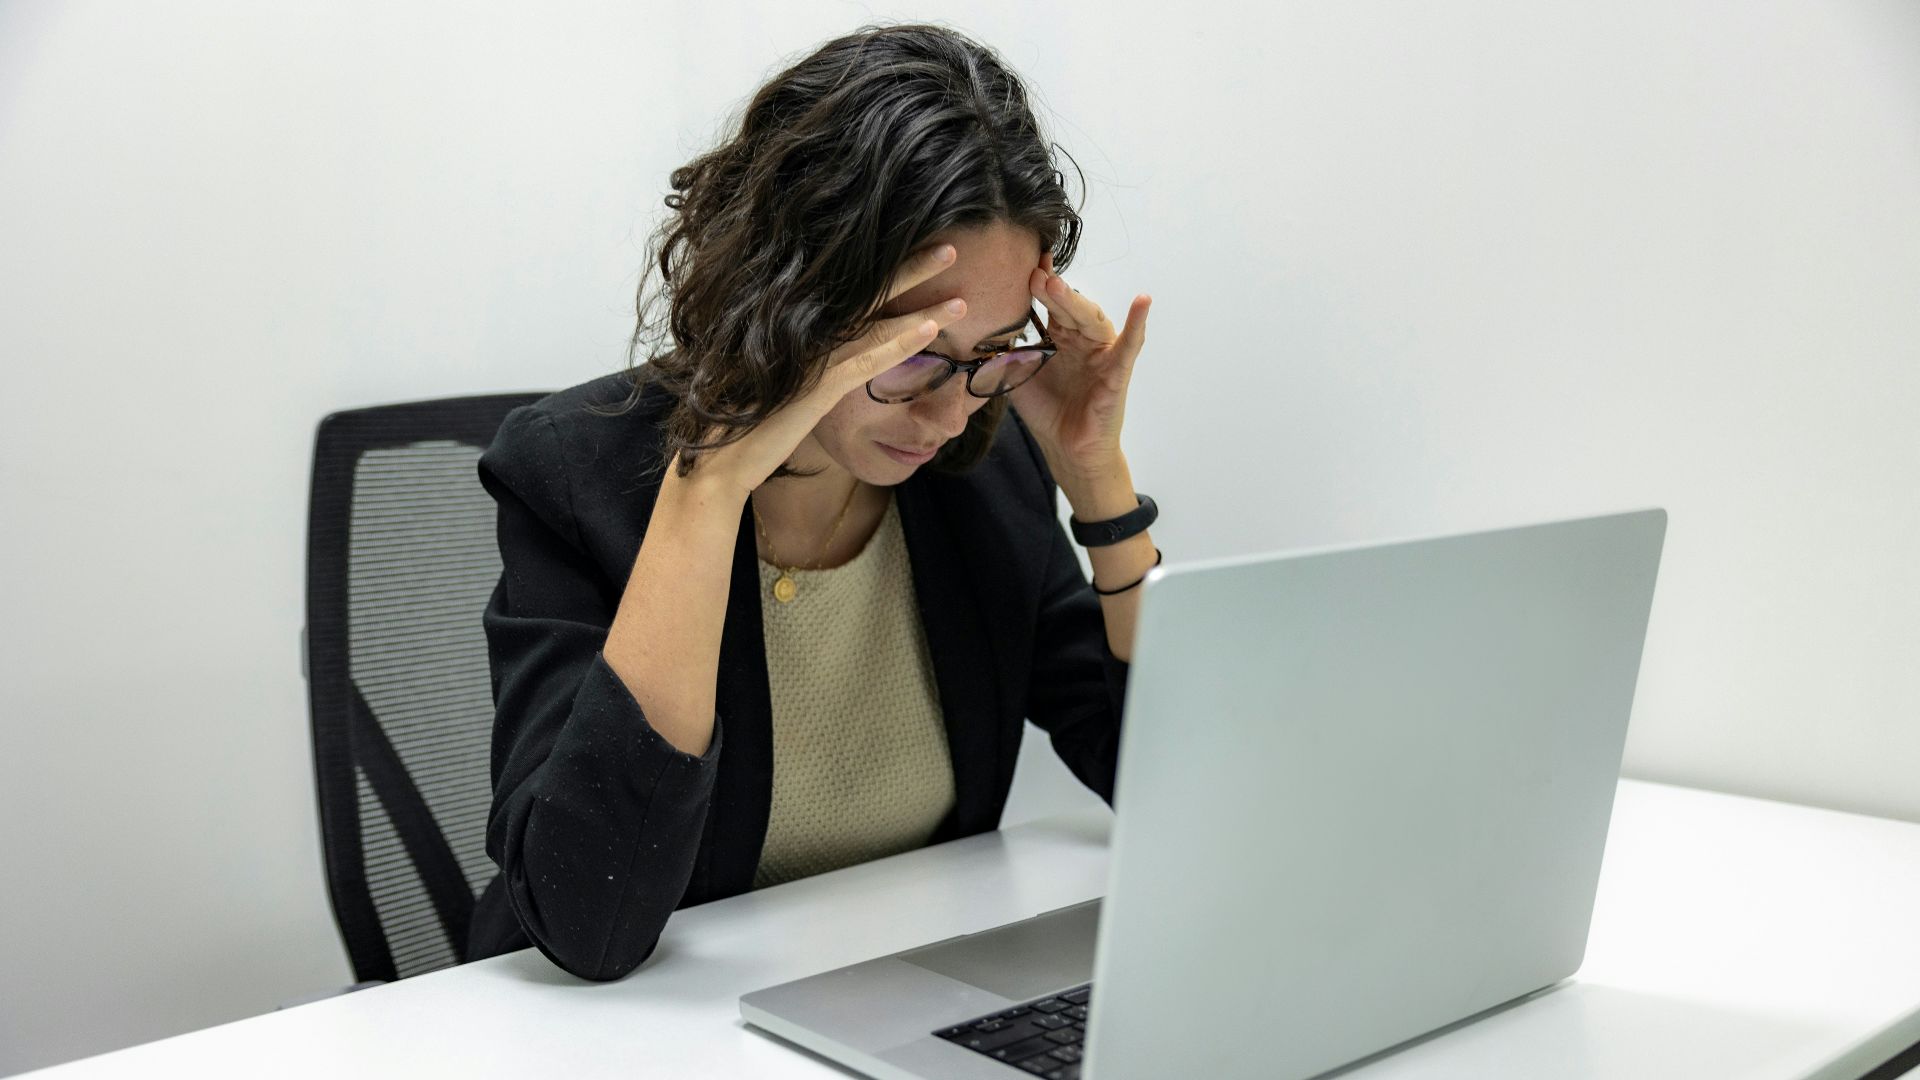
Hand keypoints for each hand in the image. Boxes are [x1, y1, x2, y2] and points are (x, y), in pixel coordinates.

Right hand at [671, 243, 969, 498]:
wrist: (718, 459)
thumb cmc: (748, 422)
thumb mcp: (783, 384)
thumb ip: (808, 363)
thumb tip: (829, 353)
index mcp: (801, 330)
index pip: (855, 292)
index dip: (889, 270)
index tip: (921, 250)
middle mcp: (806, 334)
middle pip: (869, 293)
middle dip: (912, 268)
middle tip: (951, 246)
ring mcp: (811, 357)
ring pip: (877, 323)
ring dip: (922, 308)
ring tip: (962, 297)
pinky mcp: (815, 387)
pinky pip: (867, 360)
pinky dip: (900, 343)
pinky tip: (931, 331)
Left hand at [1008, 252, 1150, 479]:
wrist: (1066, 449)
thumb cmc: (1047, 411)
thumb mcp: (1016, 376)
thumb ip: (1002, 352)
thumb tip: (977, 327)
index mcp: (1059, 336)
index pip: (1049, 303)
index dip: (1038, 283)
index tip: (1022, 262)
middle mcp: (1082, 339)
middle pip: (1067, 307)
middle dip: (1050, 289)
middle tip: (1032, 273)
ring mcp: (1101, 353)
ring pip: (1091, 319)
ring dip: (1074, 301)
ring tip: (1055, 284)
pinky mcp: (1118, 372)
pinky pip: (1130, 345)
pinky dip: (1138, 323)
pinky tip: (1143, 300)